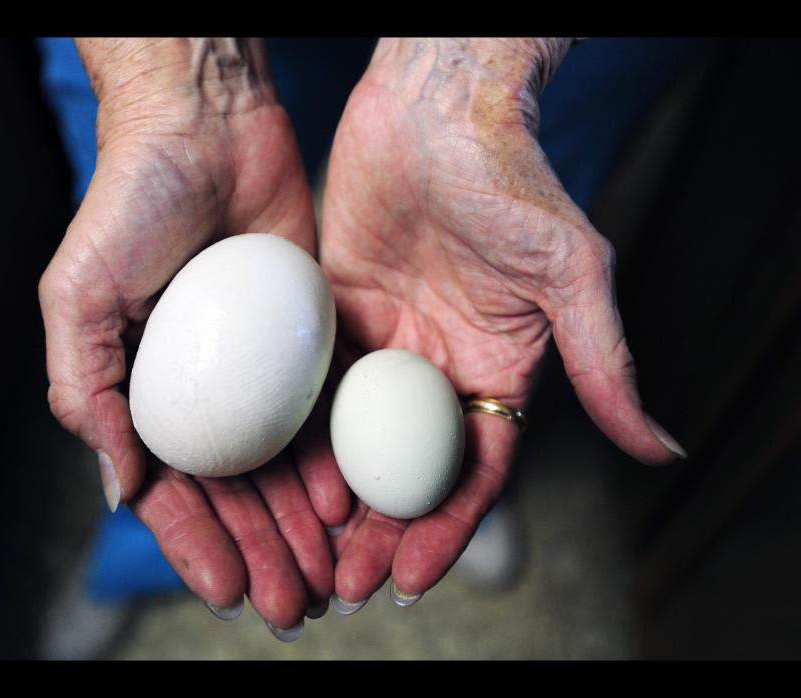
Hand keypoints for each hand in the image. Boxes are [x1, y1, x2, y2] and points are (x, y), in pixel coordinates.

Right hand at [39, 39, 348, 631]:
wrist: (205, 129)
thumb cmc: (128, 204)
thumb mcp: (78, 295)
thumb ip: (86, 390)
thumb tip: (120, 487)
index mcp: (144, 391)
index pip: (172, 489)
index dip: (199, 546)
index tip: (234, 592)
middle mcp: (204, 390)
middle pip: (236, 492)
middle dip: (264, 552)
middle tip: (295, 603)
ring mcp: (258, 370)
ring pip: (284, 465)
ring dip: (303, 524)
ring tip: (329, 571)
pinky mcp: (306, 340)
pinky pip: (323, 412)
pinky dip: (334, 460)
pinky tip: (349, 499)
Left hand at [320, 38, 685, 606]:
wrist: (433, 108)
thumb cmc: (510, 181)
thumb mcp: (570, 276)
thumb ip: (604, 364)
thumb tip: (663, 448)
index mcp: (497, 370)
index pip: (471, 471)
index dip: (444, 529)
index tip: (409, 577)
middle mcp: (438, 366)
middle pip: (407, 469)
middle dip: (381, 530)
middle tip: (345, 581)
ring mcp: (384, 343)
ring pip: (355, 438)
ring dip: (334, 495)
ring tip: (304, 546)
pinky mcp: (335, 315)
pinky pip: (314, 384)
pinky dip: (299, 432)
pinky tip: (275, 472)